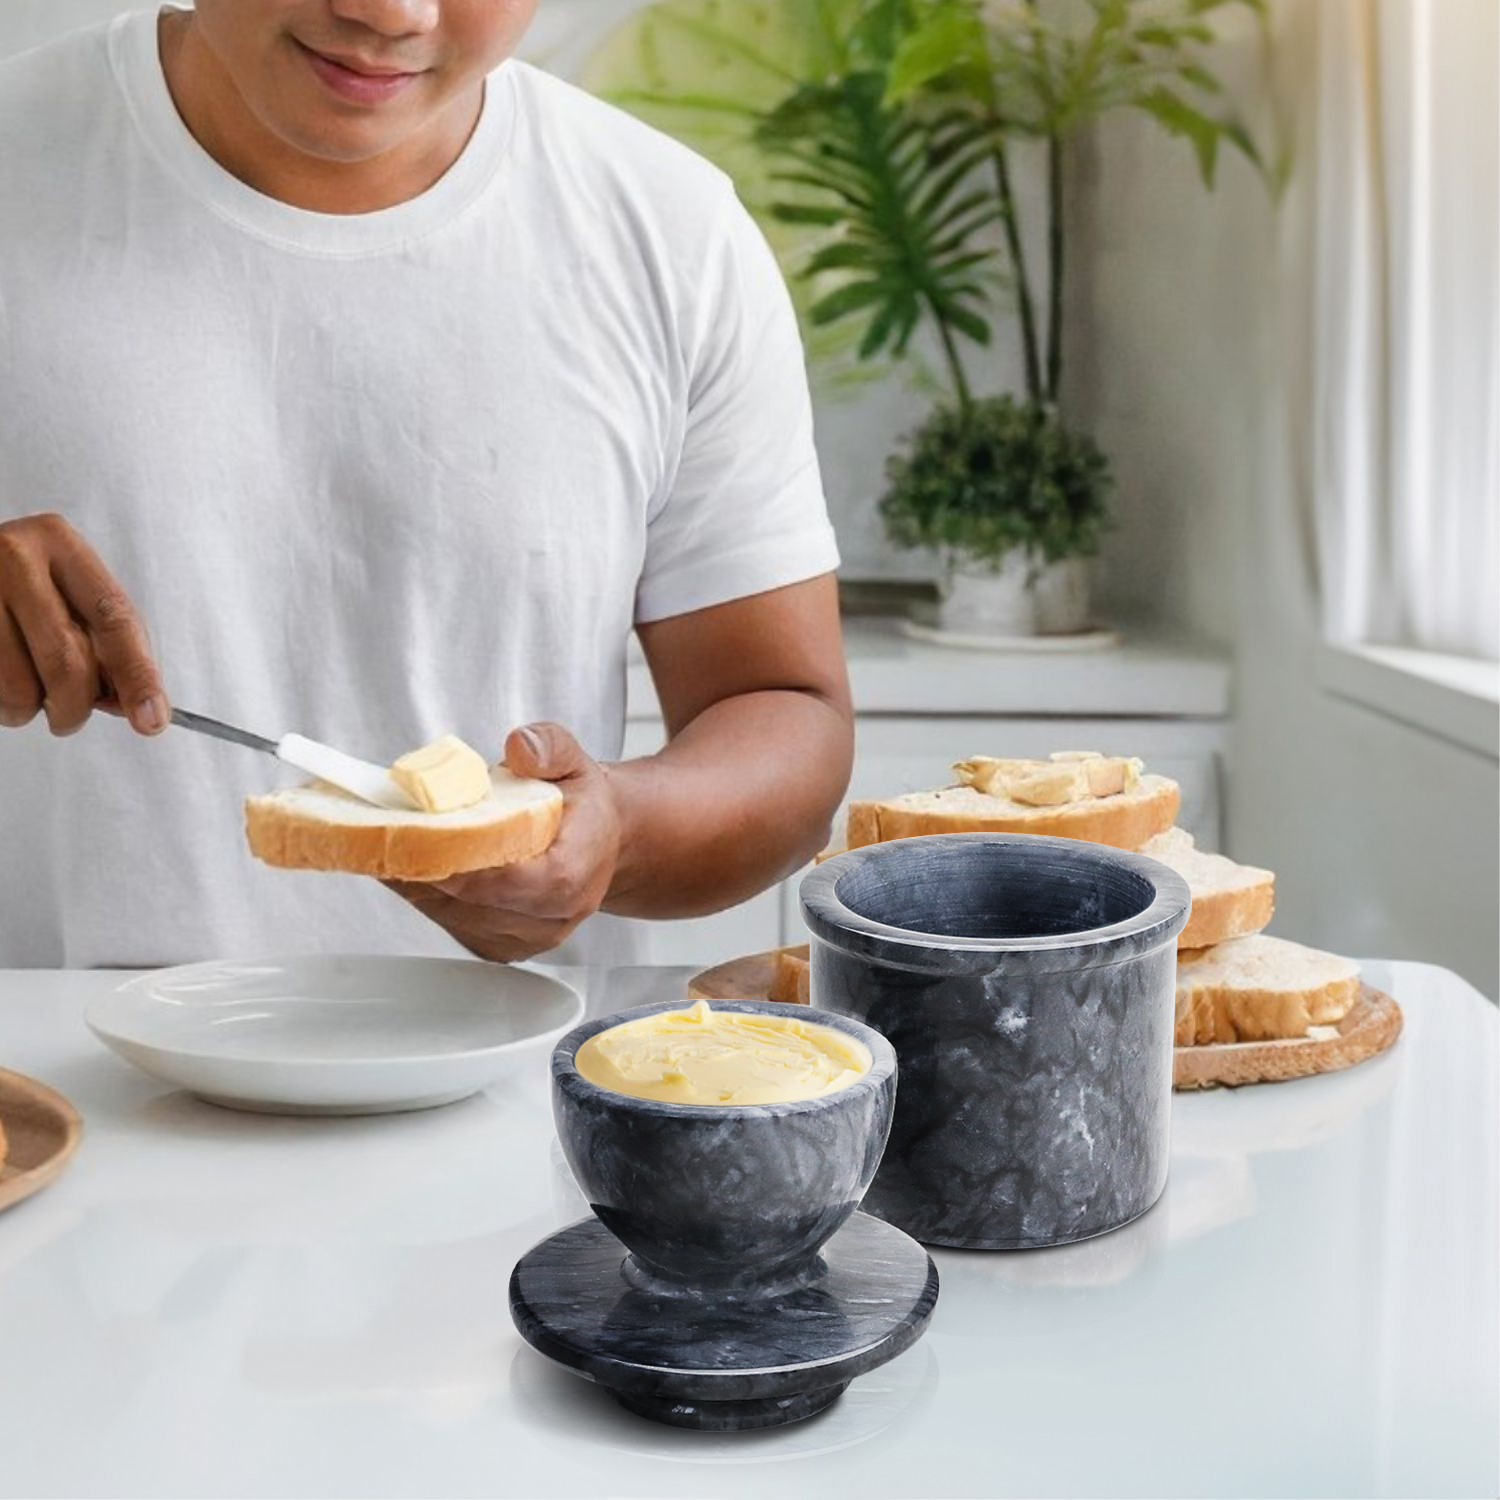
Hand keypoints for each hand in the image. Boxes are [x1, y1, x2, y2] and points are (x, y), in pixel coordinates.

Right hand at [0, 512, 167, 735]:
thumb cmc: (16, 586)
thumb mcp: (64, 593)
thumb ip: (103, 642)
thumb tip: (135, 706)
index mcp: (59, 544)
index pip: (114, 619)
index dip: (138, 676)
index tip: (152, 717)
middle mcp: (15, 558)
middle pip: (67, 660)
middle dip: (76, 705)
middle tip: (70, 717)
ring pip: (21, 686)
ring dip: (31, 710)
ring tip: (26, 697)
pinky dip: (5, 704)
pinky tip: (3, 683)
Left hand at [386, 722, 623, 962]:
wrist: (600, 843)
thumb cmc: (583, 807)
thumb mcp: (574, 761)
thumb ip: (551, 747)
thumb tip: (520, 748)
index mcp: (572, 875)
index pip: (508, 881)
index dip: (458, 863)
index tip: (417, 837)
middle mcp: (552, 918)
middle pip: (470, 901)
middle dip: (425, 865)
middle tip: (389, 829)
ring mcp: (525, 939)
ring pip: (451, 916)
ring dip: (418, 880)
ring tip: (396, 841)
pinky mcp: (500, 947)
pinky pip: (450, 924)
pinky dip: (428, 894)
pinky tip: (417, 863)